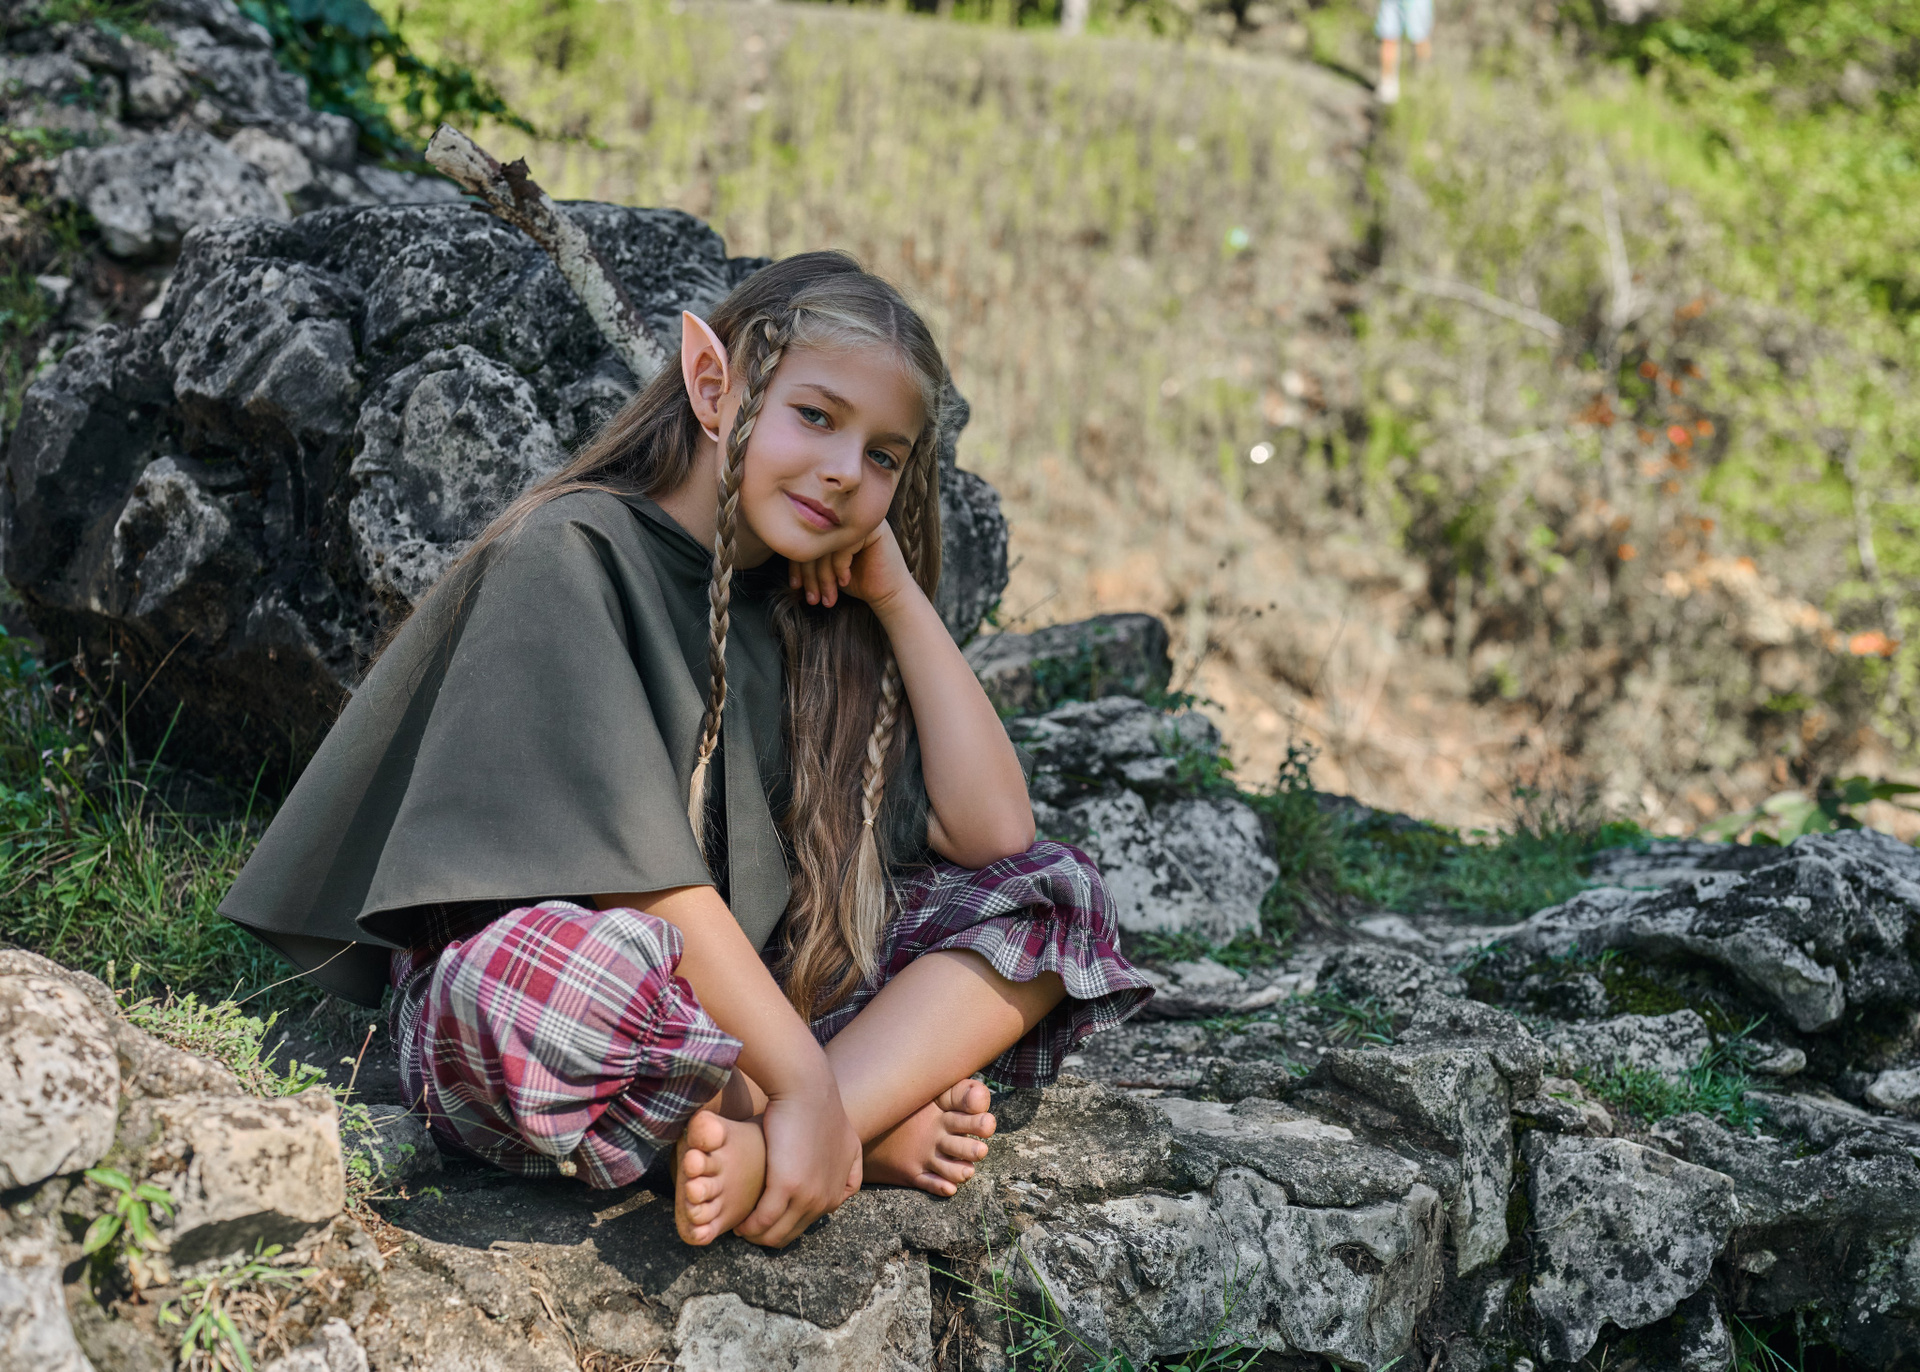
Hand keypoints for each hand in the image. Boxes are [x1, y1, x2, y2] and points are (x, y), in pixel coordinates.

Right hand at [733, 1081, 861, 1247]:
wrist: (806, 1088)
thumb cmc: (815, 1105)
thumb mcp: (843, 1136)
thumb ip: (841, 1160)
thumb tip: (826, 1170)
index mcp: (843, 1186)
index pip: (815, 1219)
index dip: (791, 1221)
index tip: (773, 1215)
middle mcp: (830, 1197)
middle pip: (796, 1231)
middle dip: (772, 1233)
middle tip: (751, 1227)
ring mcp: (810, 1195)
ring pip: (779, 1232)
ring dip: (758, 1234)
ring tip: (742, 1228)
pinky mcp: (787, 1188)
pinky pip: (763, 1221)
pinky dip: (749, 1226)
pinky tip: (738, 1223)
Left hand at [789, 520, 915, 613]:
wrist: (889, 593)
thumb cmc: (856, 581)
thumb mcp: (826, 570)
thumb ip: (809, 557)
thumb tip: (779, 552)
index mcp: (828, 522)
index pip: (805, 539)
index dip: (797, 565)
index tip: (795, 587)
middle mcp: (842, 516)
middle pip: (815, 541)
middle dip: (811, 575)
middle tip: (811, 598)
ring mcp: (857, 519)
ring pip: (828, 545)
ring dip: (824, 577)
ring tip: (824, 598)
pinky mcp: (872, 528)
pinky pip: (844, 546)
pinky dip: (840, 568)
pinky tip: (844, 582)